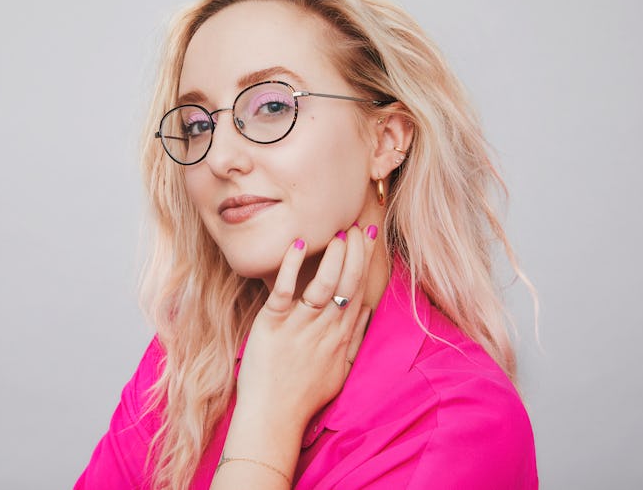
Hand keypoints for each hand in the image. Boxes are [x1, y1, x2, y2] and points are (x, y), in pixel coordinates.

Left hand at [235, 223, 376, 434]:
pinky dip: (292, 266)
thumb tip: (367, 311)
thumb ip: (355, 339)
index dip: (365, 261)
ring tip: (338, 233)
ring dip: (333, 257)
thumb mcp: (341, 370)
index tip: (369, 236)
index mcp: (340, 336)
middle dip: (355, 252)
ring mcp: (299, 325)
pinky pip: (285, 290)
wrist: (273, 417)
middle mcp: (325, 328)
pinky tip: (298, 243)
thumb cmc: (304, 395)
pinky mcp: (273, 324)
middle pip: (347, 284)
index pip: (359, 290)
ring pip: (324, 285)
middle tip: (357, 225)